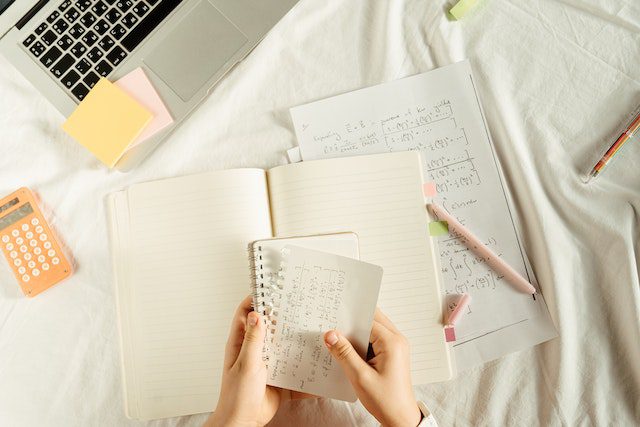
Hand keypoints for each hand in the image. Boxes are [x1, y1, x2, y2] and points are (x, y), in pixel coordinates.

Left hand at [205, 296, 309, 426]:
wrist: (244, 422)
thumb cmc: (237, 395)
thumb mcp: (247, 364)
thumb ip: (253, 340)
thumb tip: (255, 314)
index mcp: (240, 343)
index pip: (244, 313)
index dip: (254, 299)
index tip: (269, 287)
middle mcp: (254, 350)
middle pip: (267, 326)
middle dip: (280, 315)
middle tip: (296, 303)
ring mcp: (267, 362)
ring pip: (282, 344)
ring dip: (293, 337)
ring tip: (310, 325)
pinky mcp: (278, 376)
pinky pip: (292, 365)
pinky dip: (302, 361)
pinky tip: (315, 356)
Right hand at [324, 309, 421, 426]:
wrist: (400, 419)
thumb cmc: (386, 401)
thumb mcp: (360, 377)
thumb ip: (344, 353)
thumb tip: (331, 334)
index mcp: (392, 343)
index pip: (367, 320)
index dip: (349, 320)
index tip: (332, 321)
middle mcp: (397, 341)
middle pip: (372, 320)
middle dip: (352, 323)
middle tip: (333, 327)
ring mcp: (395, 347)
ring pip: (372, 330)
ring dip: (356, 334)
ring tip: (338, 340)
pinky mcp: (391, 354)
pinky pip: (374, 340)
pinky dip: (361, 342)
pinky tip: (348, 351)